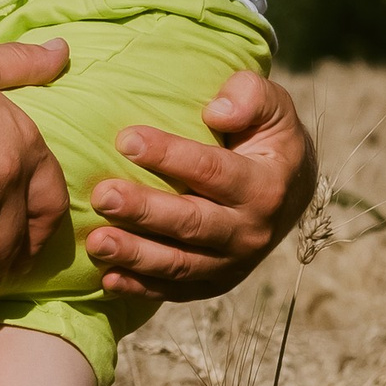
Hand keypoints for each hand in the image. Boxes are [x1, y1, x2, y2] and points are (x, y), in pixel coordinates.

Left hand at [86, 71, 313, 299]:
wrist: (289, 190)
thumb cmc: (265, 136)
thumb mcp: (272, 107)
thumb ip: (251, 96)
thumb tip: (218, 111)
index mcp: (265, 185)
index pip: (213, 171)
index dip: (170, 155)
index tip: (126, 140)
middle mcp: (251, 230)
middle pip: (192, 224)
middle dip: (145, 211)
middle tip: (102, 196)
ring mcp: (233, 262)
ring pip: (180, 264)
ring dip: (135, 255)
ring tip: (96, 242)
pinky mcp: (214, 282)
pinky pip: (176, 290)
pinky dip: (141, 288)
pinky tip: (108, 279)